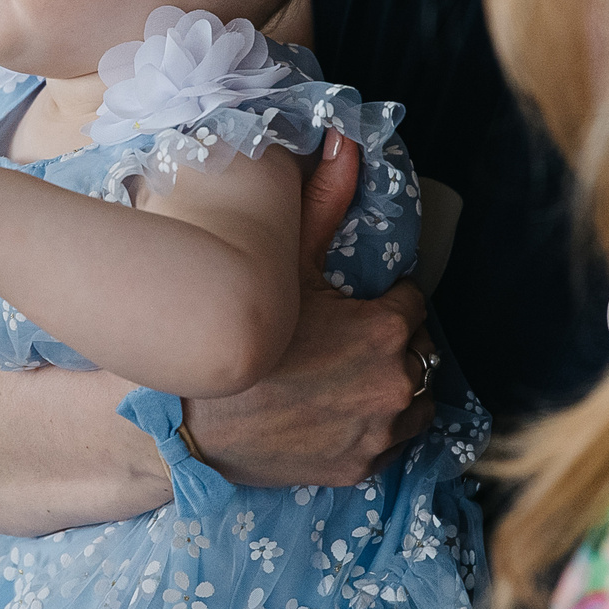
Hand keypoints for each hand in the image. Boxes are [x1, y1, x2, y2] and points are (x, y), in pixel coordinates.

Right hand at [180, 136, 440, 487]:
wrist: (188, 421)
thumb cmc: (238, 335)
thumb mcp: (284, 266)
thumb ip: (324, 204)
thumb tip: (348, 142)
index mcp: (386, 329)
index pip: (413, 304)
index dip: (383, 302)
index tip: (351, 308)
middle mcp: (396, 383)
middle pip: (420, 354)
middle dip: (391, 344)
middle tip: (343, 344)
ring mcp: (381, 431)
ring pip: (416, 401)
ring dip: (394, 387)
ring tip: (346, 378)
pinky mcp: (362, 466)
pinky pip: (393, 442)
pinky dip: (375, 427)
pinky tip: (336, 412)